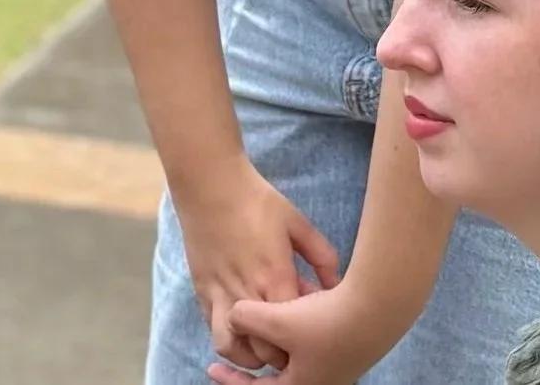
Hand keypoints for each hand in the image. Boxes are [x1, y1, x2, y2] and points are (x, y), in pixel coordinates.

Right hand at [175, 166, 340, 373]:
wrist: (210, 184)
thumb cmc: (256, 201)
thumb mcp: (298, 224)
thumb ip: (322, 256)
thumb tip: (337, 283)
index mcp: (275, 278)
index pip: (293, 332)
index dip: (304, 338)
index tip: (310, 329)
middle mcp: (246, 293)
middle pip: (265, 351)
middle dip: (280, 355)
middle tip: (290, 340)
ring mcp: (220, 294)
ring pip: (233, 349)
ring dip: (249, 353)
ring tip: (261, 339)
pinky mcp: (202, 291)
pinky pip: (213, 329)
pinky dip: (228, 336)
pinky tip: (241, 324)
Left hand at [206, 284, 401, 384]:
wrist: (377, 307)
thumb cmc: (324, 321)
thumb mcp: (276, 319)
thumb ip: (245, 319)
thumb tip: (231, 317)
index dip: (232, 380)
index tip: (212, 367)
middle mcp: (321, 380)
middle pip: (278, 373)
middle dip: (257, 354)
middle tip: (238, 343)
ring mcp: (336, 364)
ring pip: (295, 352)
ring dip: (278, 333)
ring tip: (266, 311)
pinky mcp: (346, 344)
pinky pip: (311, 339)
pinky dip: (298, 323)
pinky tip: (297, 300)